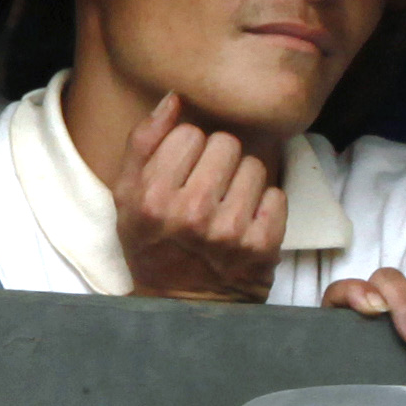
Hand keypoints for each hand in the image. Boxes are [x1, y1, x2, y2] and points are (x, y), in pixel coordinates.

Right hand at [114, 94, 286, 301]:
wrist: (183, 306)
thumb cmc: (153, 244)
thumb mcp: (128, 197)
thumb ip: (144, 143)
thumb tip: (175, 98)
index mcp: (151, 199)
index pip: (190, 134)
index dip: (188, 150)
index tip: (182, 173)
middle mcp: (190, 214)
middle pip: (226, 143)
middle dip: (219, 162)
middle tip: (208, 190)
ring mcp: (229, 231)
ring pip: (255, 166)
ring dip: (244, 182)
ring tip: (226, 206)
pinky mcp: (262, 246)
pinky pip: (278, 195)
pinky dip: (266, 206)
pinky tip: (247, 222)